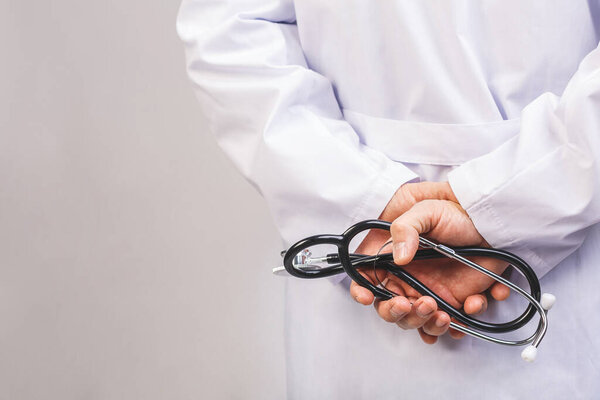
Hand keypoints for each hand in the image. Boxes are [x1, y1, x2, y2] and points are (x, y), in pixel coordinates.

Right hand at [350, 183, 508, 343]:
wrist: (492, 224)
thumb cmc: (456, 214)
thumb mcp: (426, 211)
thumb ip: (406, 228)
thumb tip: (398, 257)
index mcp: (394, 260)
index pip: (368, 279)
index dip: (362, 291)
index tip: (367, 297)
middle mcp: (408, 280)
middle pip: (390, 309)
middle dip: (397, 313)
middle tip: (412, 303)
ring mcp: (431, 293)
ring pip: (418, 322)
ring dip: (426, 324)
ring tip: (441, 313)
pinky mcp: (455, 302)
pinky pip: (450, 325)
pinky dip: (458, 325)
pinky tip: (470, 304)